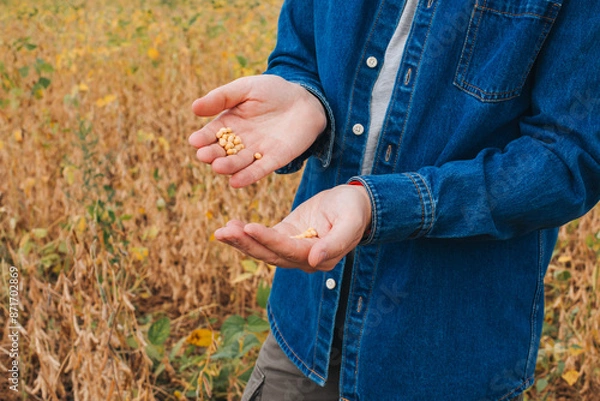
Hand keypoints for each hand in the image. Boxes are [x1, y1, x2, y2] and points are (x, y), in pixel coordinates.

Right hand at [188, 75, 326, 187]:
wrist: (305, 100)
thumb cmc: (273, 91)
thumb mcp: (246, 88)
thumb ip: (222, 97)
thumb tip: (194, 108)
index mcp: (229, 123)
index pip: (212, 134)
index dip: (203, 138)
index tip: (195, 141)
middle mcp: (240, 141)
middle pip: (222, 151)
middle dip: (212, 154)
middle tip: (204, 156)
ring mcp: (256, 152)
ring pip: (239, 163)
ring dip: (228, 166)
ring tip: (218, 167)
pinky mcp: (274, 160)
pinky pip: (259, 170)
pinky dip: (249, 176)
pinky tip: (236, 182)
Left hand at [214, 185, 371, 272]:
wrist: (357, 204)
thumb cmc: (355, 210)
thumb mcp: (350, 222)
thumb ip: (336, 243)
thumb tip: (314, 260)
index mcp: (320, 257)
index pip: (289, 251)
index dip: (268, 240)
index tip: (248, 227)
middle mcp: (304, 259)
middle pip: (270, 255)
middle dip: (245, 243)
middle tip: (222, 232)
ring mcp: (293, 249)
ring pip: (263, 250)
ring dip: (241, 241)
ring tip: (220, 231)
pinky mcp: (286, 237)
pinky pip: (263, 239)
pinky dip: (246, 234)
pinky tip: (230, 226)